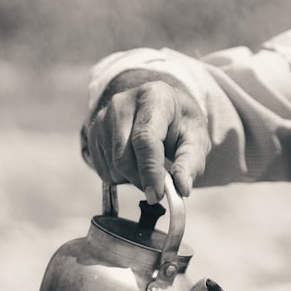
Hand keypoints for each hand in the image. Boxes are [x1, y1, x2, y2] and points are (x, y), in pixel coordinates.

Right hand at [85, 72, 210, 201]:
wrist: (163, 109)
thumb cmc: (181, 123)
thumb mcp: (196, 138)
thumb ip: (191, 162)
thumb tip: (182, 187)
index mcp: (154, 97)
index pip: (145, 139)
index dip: (150, 170)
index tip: (157, 194)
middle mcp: (122, 103)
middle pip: (124, 156)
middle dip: (142, 180)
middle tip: (159, 189)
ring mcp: (103, 117)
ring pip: (113, 166)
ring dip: (132, 179)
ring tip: (151, 168)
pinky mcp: (93, 132)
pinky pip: (102, 169)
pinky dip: (120, 177)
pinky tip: (136, 164)